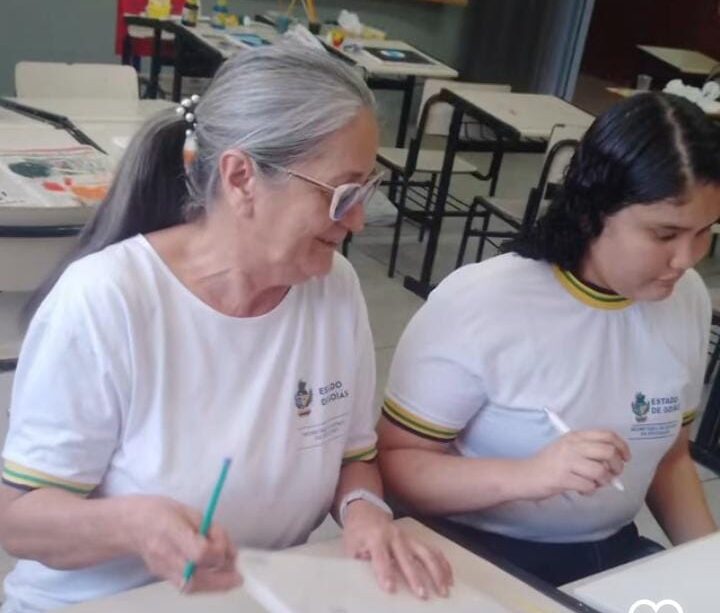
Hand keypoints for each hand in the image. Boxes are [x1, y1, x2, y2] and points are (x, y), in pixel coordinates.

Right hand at [121, 495, 241, 591]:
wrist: (131, 524)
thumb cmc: (161, 512)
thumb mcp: (190, 511)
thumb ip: (211, 530)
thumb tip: (230, 550)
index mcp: (171, 530)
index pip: (198, 552)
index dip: (217, 552)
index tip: (227, 548)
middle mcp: (165, 554)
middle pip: (195, 578)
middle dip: (221, 579)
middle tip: (237, 575)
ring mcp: (161, 569)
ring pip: (191, 587)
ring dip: (215, 585)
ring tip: (230, 578)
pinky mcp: (162, 576)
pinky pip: (186, 587)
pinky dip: (204, 585)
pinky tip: (216, 577)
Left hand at [342, 500, 452, 598]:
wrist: (366, 511)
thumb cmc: (357, 532)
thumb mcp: (350, 545)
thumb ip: (358, 558)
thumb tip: (366, 571)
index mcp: (375, 538)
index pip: (380, 557)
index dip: (385, 573)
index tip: (390, 588)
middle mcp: (394, 536)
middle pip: (407, 557)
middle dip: (415, 576)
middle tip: (422, 595)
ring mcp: (408, 537)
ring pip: (425, 553)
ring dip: (436, 571)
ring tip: (443, 589)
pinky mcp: (415, 540)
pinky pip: (432, 550)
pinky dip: (442, 564)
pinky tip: (449, 578)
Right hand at [522, 430, 630, 498]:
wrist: (524, 475)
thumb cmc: (547, 463)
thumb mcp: (566, 448)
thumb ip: (588, 451)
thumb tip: (615, 461)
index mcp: (574, 436)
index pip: (606, 435)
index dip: (621, 446)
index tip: (625, 457)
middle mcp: (572, 446)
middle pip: (608, 452)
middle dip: (617, 466)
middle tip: (613, 474)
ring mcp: (567, 462)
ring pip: (601, 471)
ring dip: (603, 481)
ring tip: (594, 484)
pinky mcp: (563, 478)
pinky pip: (589, 486)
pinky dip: (590, 491)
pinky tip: (582, 490)